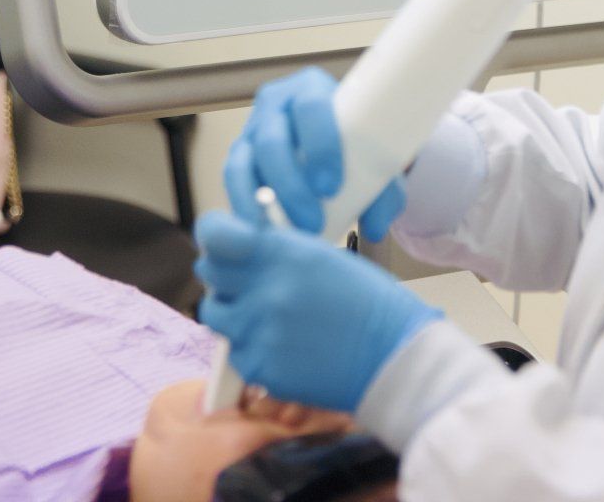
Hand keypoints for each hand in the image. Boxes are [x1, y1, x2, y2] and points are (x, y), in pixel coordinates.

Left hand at [195, 210, 438, 412]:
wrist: (393, 357)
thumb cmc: (370, 305)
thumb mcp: (326, 258)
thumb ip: (281, 252)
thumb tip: (247, 251)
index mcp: (285, 253)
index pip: (217, 235)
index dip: (219, 239)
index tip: (229, 246)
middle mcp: (265, 288)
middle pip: (210, 272)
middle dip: (224, 275)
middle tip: (243, 282)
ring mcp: (259, 330)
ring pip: (215, 314)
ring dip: (232, 312)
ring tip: (261, 317)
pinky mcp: (260, 367)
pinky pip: (236, 352)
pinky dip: (251, 348)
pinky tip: (281, 347)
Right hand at [225, 67, 406, 239]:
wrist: (332, 139)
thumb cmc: (354, 144)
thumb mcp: (375, 159)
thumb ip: (382, 192)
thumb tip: (375, 228)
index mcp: (312, 88)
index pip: (311, 107)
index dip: (319, 145)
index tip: (331, 187)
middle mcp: (276, 103)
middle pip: (272, 138)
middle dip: (290, 183)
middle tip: (313, 221)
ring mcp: (252, 128)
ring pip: (244, 160)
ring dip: (260, 201)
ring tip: (286, 234)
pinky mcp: (238, 154)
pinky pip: (232, 178)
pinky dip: (241, 205)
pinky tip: (257, 230)